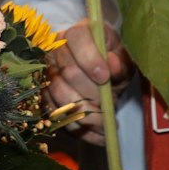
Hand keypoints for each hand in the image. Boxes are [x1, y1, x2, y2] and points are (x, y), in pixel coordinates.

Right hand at [46, 18, 129, 143]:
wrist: (102, 72)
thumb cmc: (113, 60)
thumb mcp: (124, 57)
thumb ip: (121, 60)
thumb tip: (112, 64)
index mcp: (77, 33)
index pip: (77, 39)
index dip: (89, 59)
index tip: (105, 77)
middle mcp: (56, 50)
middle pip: (67, 72)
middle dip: (91, 93)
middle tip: (110, 106)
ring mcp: (46, 74)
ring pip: (60, 96)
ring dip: (85, 114)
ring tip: (106, 124)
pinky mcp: (45, 97)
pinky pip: (57, 116)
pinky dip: (80, 130)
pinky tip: (99, 136)